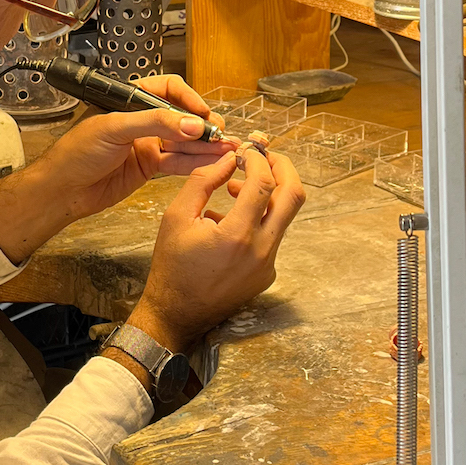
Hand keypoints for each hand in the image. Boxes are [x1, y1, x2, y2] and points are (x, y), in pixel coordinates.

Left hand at [0, 75, 235, 263]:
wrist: (61, 190)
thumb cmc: (76, 152)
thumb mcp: (113, 129)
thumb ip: (154, 124)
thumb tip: (192, 124)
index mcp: (130, 100)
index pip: (167, 88)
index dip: (188, 98)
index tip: (202, 113)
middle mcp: (141, 119)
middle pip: (181, 116)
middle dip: (203, 124)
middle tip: (221, 134)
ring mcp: (146, 143)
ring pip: (183, 141)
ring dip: (205, 145)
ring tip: (229, 149)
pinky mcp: (148, 167)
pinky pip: (177, 162)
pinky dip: (196, 162)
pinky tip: (214, 163)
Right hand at [127, 145, 304, 352]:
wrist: (176, 312)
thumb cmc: (172, 265)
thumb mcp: (177, 216)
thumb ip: (203, 181)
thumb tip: (229, 159)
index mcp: (237, 235)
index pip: (264, 183)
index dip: (258, 159)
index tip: (246, 151)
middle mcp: (261, 251)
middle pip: (293, 197)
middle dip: (282, 168)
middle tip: (263, 156)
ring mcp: (268, 265)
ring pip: (283, 216)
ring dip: (267, 193)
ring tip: (236, 188)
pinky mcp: (267, 273)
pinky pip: (272, 236)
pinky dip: (258, 218)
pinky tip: (231, 220)